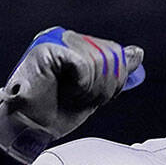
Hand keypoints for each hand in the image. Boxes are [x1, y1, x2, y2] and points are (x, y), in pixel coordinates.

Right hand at [0, 27, 144, 163]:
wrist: (28, 127)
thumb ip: (114, 72)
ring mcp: (55, 40)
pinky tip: (66, 91)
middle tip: (80, 98)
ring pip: (98, 61)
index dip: (113, 80)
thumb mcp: (94, 91)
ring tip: (71, 96)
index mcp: (77, 44)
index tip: (94, 96)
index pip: (114, 53)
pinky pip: (83, 64)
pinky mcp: (47, 48)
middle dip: (102, 86)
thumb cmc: (56, 112)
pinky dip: (80, 85)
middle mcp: (66, 38)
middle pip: (109, 55)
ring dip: (90, 89)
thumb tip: (137, 53)